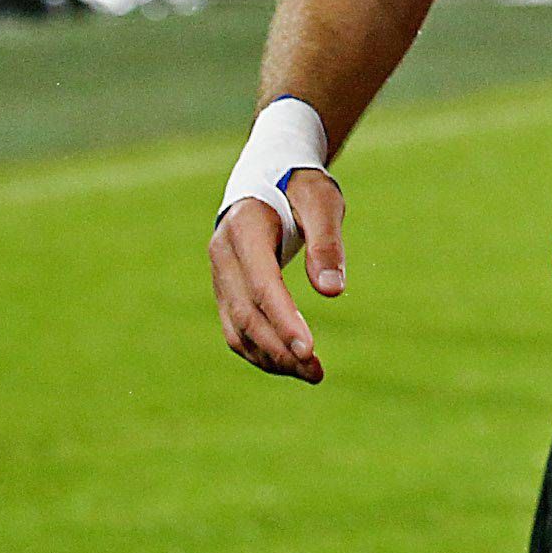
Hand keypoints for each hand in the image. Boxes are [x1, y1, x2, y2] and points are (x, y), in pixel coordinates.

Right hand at [211, 169, 344, 382]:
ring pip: (238, 329)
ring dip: (272, 357)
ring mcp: (220, 276)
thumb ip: (327, 242)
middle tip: (316, 371)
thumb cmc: (300, 187)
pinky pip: (237, 330)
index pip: (261, 284)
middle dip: (280, 348)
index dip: (283, 320)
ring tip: (313, 374)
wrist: (269, 178)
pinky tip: (292, 365)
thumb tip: (331, 290)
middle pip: (246, 314)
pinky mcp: (226, 291)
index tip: (309, 349)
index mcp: (244, 229)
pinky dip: (261, 352)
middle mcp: (223, 255)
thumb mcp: (322, 201)